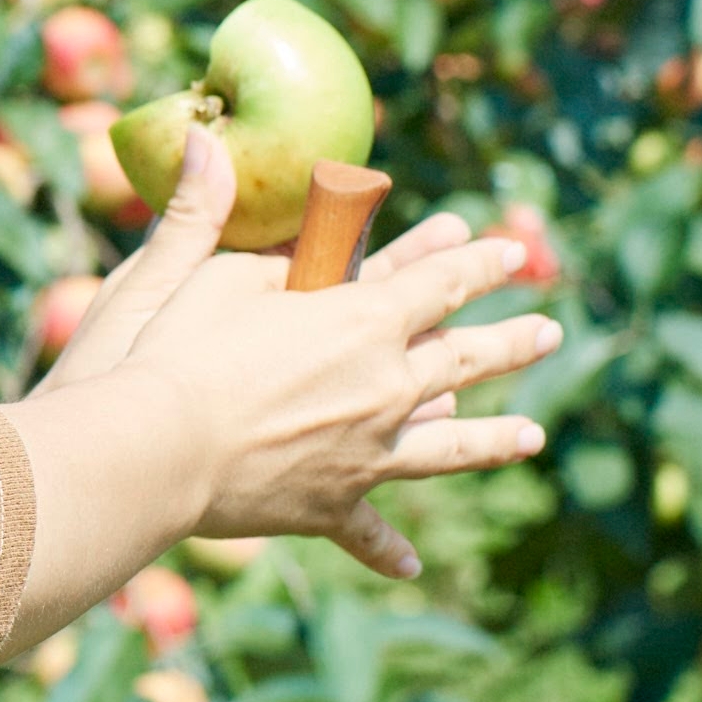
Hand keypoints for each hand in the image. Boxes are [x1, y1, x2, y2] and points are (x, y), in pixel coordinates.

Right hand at [44, 130, 560, 578]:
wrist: (153, 451)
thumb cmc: (171, 352)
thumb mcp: (191, 269)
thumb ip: (208, 210)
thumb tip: (206, 137)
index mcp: (360, 321)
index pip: (435, 282)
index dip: (473, 262)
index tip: (508, 251)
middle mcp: (383, 387)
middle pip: (461, 359)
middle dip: (507, 341)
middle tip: (549, 331)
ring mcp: (365, 452)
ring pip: (447, 447)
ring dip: (491, 439)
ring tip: (534, 438)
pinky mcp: (328, 505)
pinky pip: (366, 529)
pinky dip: (385, 547)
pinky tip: (411, 564)